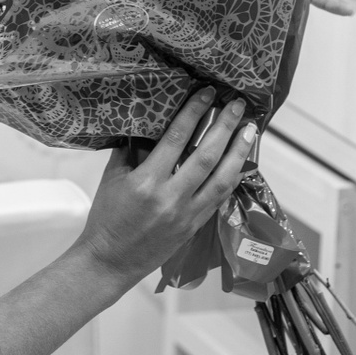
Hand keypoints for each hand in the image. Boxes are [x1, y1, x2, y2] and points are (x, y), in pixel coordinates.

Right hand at [75, 89, 253, 284]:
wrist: (110, 261)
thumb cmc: (106, 218)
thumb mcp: (113, 178)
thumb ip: (132, 150)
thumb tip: (150, 124)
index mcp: (146, 182)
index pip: (175, 139)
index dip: (194, 112)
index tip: (207, 93)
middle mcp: (170, 198)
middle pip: (206, 156)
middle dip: (224, 127)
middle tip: (237, 105)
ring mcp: (186, 214)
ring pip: (221, 179)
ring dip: (238, 153)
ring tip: (249, 130)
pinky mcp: (194, 227)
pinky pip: (219, 198)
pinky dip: (231, 178)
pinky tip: (240, 162)